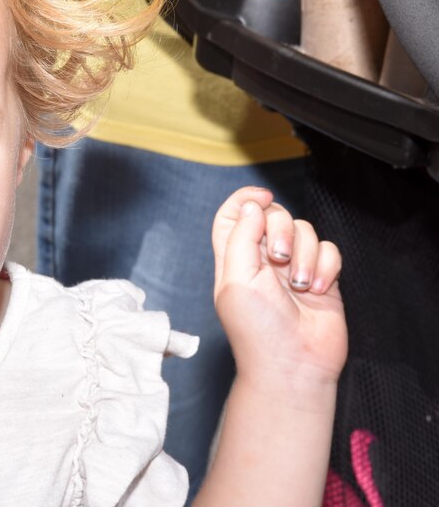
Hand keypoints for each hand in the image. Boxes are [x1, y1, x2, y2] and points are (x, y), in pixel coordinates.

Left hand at [211, 187, 346, 389]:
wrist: (294, 365)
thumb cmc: (258, 329)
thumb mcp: (236, 280)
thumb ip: (241, 238)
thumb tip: (252, 206)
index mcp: (234, 258)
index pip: (234, 215)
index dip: (246, 199)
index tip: (263, 198)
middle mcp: (263, 260)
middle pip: (274, 216)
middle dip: (282, 229)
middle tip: (281, 259)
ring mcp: (294, 269)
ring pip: (305, 230)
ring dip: (306, 254)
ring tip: (301, 285)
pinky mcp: (321, 278)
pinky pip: (329, 250)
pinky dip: (326, 266)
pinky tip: (319, 289)